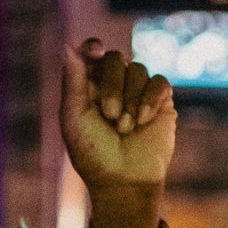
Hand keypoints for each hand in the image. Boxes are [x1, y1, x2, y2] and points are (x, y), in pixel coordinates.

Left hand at [60, 40, 176, 194]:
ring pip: (138, 69)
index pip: (92, 53)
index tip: (94, 52)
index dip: (93, 48)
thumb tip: (66, 46)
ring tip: (125, 128)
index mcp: (89, 87)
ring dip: (130, 100)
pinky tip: (143, 121)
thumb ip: (73, 82)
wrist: (124, 181)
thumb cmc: (94, 154)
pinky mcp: (161, 101)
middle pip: (115, 59)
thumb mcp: (75, 119)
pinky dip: (150, 100)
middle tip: (110, 115)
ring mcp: (138, 91)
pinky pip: (159, 82)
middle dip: (112, 86)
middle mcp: (114, 85)